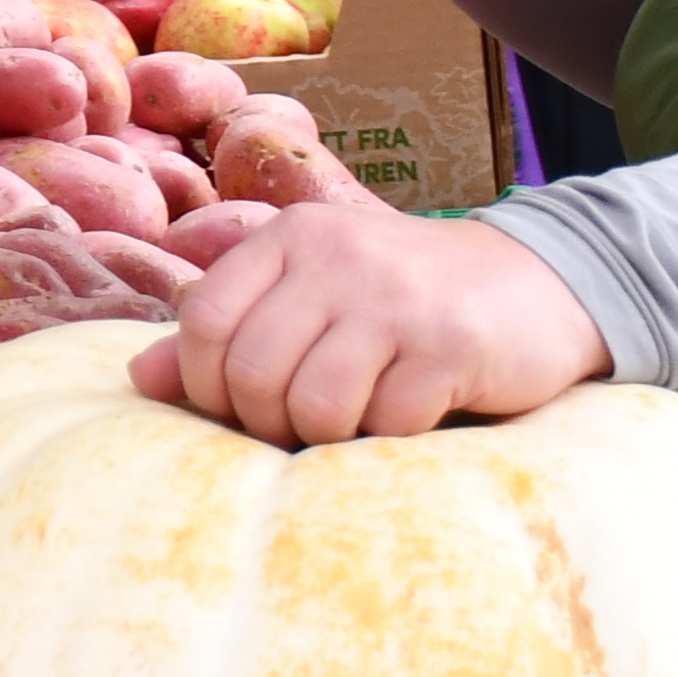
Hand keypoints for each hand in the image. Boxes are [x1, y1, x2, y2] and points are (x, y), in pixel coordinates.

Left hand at [130, 193, 608, 444]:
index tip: (235, 407)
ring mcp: (395, 299)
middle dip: (264, 422)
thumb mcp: (313, 295)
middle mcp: (336, 257)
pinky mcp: (450, 345)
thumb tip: (137, 380)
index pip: (203, 320)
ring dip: (324, 437)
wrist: (540, 283)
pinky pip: (385, 421)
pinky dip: (386, 438)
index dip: (204, 384)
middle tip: (299, 426)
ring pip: (312, 404)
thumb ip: (228, 332)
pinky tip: (408, 414)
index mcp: (290, 237)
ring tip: (351, 422)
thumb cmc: (404, 300)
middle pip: (251, 372)